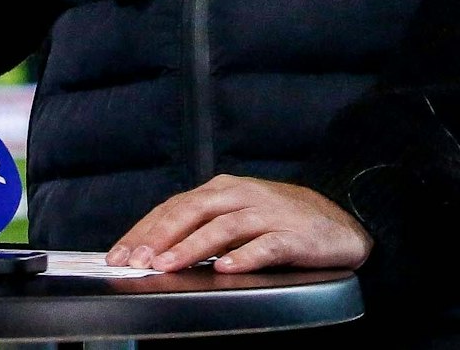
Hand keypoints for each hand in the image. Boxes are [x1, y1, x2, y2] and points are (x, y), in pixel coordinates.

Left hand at [107, 176, 370, 273]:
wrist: (340, 219)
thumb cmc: (280, 220)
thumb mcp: (236, 216)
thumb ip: (202, 227)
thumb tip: (155, 252)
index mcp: (221, 190)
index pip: (173, 207)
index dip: (144, 230)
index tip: (119, 254)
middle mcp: (240, 195)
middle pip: (191, 211)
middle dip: (159, 238)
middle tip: (136, 261)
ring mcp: (267, 212)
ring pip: (222, 227)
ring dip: (192, 247)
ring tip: (167, 265)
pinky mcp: (293, 234)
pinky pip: (266, 245)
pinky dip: (244, 256)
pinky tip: (226, 269)